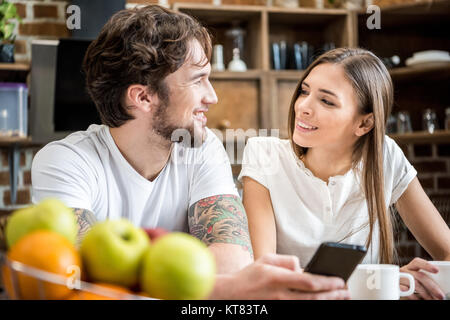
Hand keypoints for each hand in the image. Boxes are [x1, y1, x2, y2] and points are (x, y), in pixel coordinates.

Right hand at [210, 253, 349, 299]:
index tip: (340, 280)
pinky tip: (322, 303)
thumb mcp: (266, 259)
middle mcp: (280, 295)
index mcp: (276, 278)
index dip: (327, 282)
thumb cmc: (249, 276)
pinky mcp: (279, 311)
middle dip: (333, 295)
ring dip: (327, 302)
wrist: (231, 295)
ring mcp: (280, 306)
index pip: (307, 281)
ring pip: (309, 307)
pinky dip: (314, 307)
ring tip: (340, 298)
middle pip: (313, 298)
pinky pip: (300, 310)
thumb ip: (287, 260)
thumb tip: (303, 266)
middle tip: (346, 291)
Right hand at [400, 257, 444, 299]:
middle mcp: (404, 271)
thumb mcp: (422, 278)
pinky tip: (419, 299)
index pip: (417, 262)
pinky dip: (413, 296)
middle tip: (441, 295)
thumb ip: (431, 278)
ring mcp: (400, 279)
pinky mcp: (396, 287)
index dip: (426, 265)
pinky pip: (405, 292)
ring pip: (414, 285)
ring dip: (425, 293)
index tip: (437, 271)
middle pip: (419, 276)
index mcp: (411, 266)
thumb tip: (444, 284)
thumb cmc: (416, 284)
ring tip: (432, 299)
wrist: (402, 289)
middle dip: (432, 286)